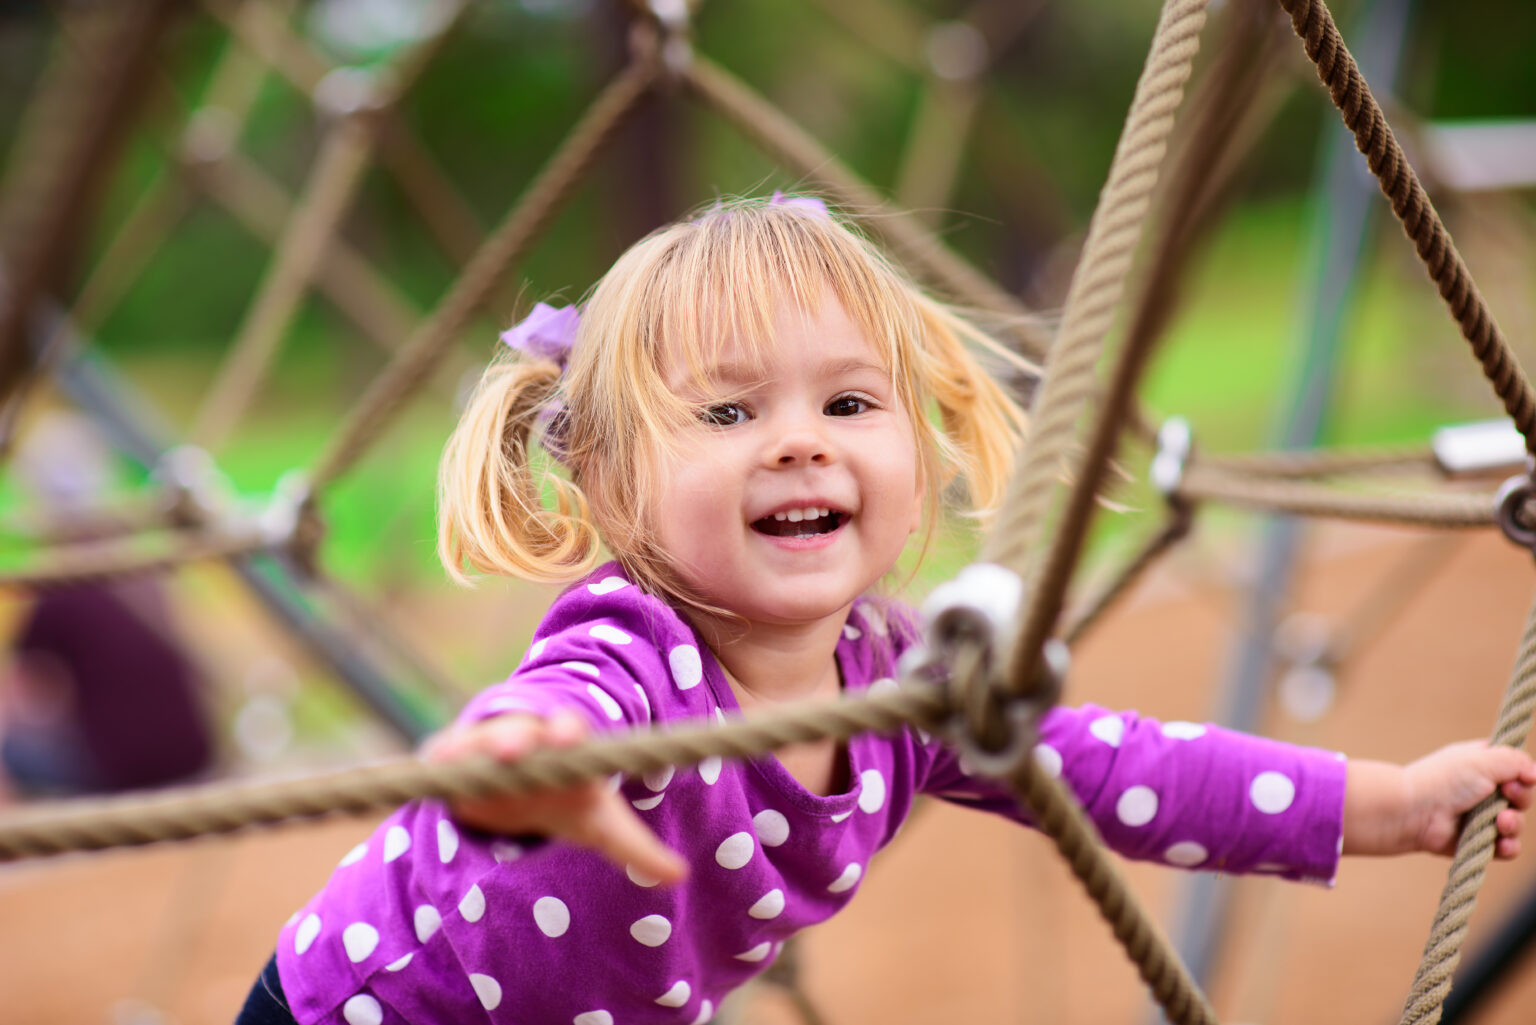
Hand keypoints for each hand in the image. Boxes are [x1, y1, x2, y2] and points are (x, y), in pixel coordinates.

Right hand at [420, 711, 686, 883]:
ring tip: (459, 763)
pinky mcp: (450, 755)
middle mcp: (523, 736)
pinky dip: (437, 763)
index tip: (571, 738)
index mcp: (564, 742)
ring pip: (476, 744)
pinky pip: (441, 756)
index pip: (570, 731)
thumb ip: (637, 847)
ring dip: (469, 751)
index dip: (569, 732)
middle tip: (513, 750)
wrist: (521, 774)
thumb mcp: (601, 821)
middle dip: (515, 738)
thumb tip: (681, 876)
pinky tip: (429, 771)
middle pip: (519, 733)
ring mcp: (484, 744)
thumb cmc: (566, 794)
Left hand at [1405, 740, 1535, 859]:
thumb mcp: (1483, 758)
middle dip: (1521, 798)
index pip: (1516, 768)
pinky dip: (1507, 846)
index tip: (1521, 777)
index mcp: (1482, 764)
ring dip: (1514, 824)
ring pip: (1516, 824)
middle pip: (1521, 796)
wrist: (1414, 811)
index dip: (1523, 774)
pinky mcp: (1476, 841)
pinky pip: (1505, 848)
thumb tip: (1535, 771)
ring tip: (1501, 822)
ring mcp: (1479, 817)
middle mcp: (1482, 790)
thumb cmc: (1444, 779)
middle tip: (1508, 795)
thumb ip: (1515, 760)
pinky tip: (1500, 842)